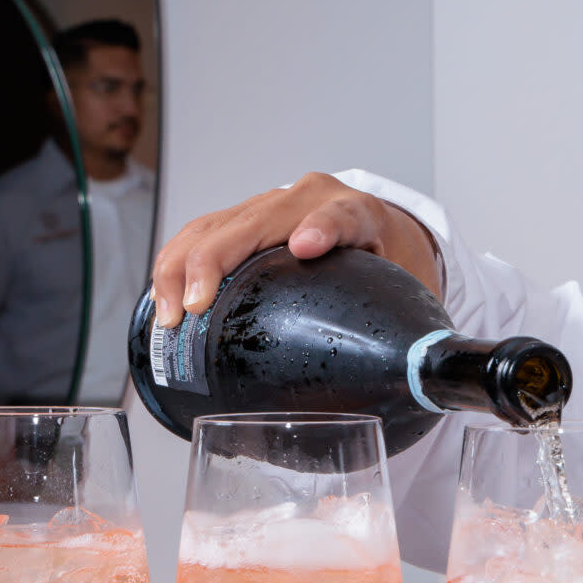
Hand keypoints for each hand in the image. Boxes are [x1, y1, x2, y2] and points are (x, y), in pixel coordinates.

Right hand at [149, 171, 441, 328]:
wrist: (383, 229)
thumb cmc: (393, 265)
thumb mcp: (410, 288)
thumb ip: (413, 329)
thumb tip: (417, 384)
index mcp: (361, 214)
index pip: (342, 215)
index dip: (323, 227)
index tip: (306, 246)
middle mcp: (311, 199)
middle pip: (255, 219)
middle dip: (217, 260)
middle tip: (196, 307)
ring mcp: (272, 203)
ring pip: (214, 224)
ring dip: (182, 266)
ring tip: (172, 315)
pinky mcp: (244, 217)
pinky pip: (201, 233)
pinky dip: (177, 264)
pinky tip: (165, 300)